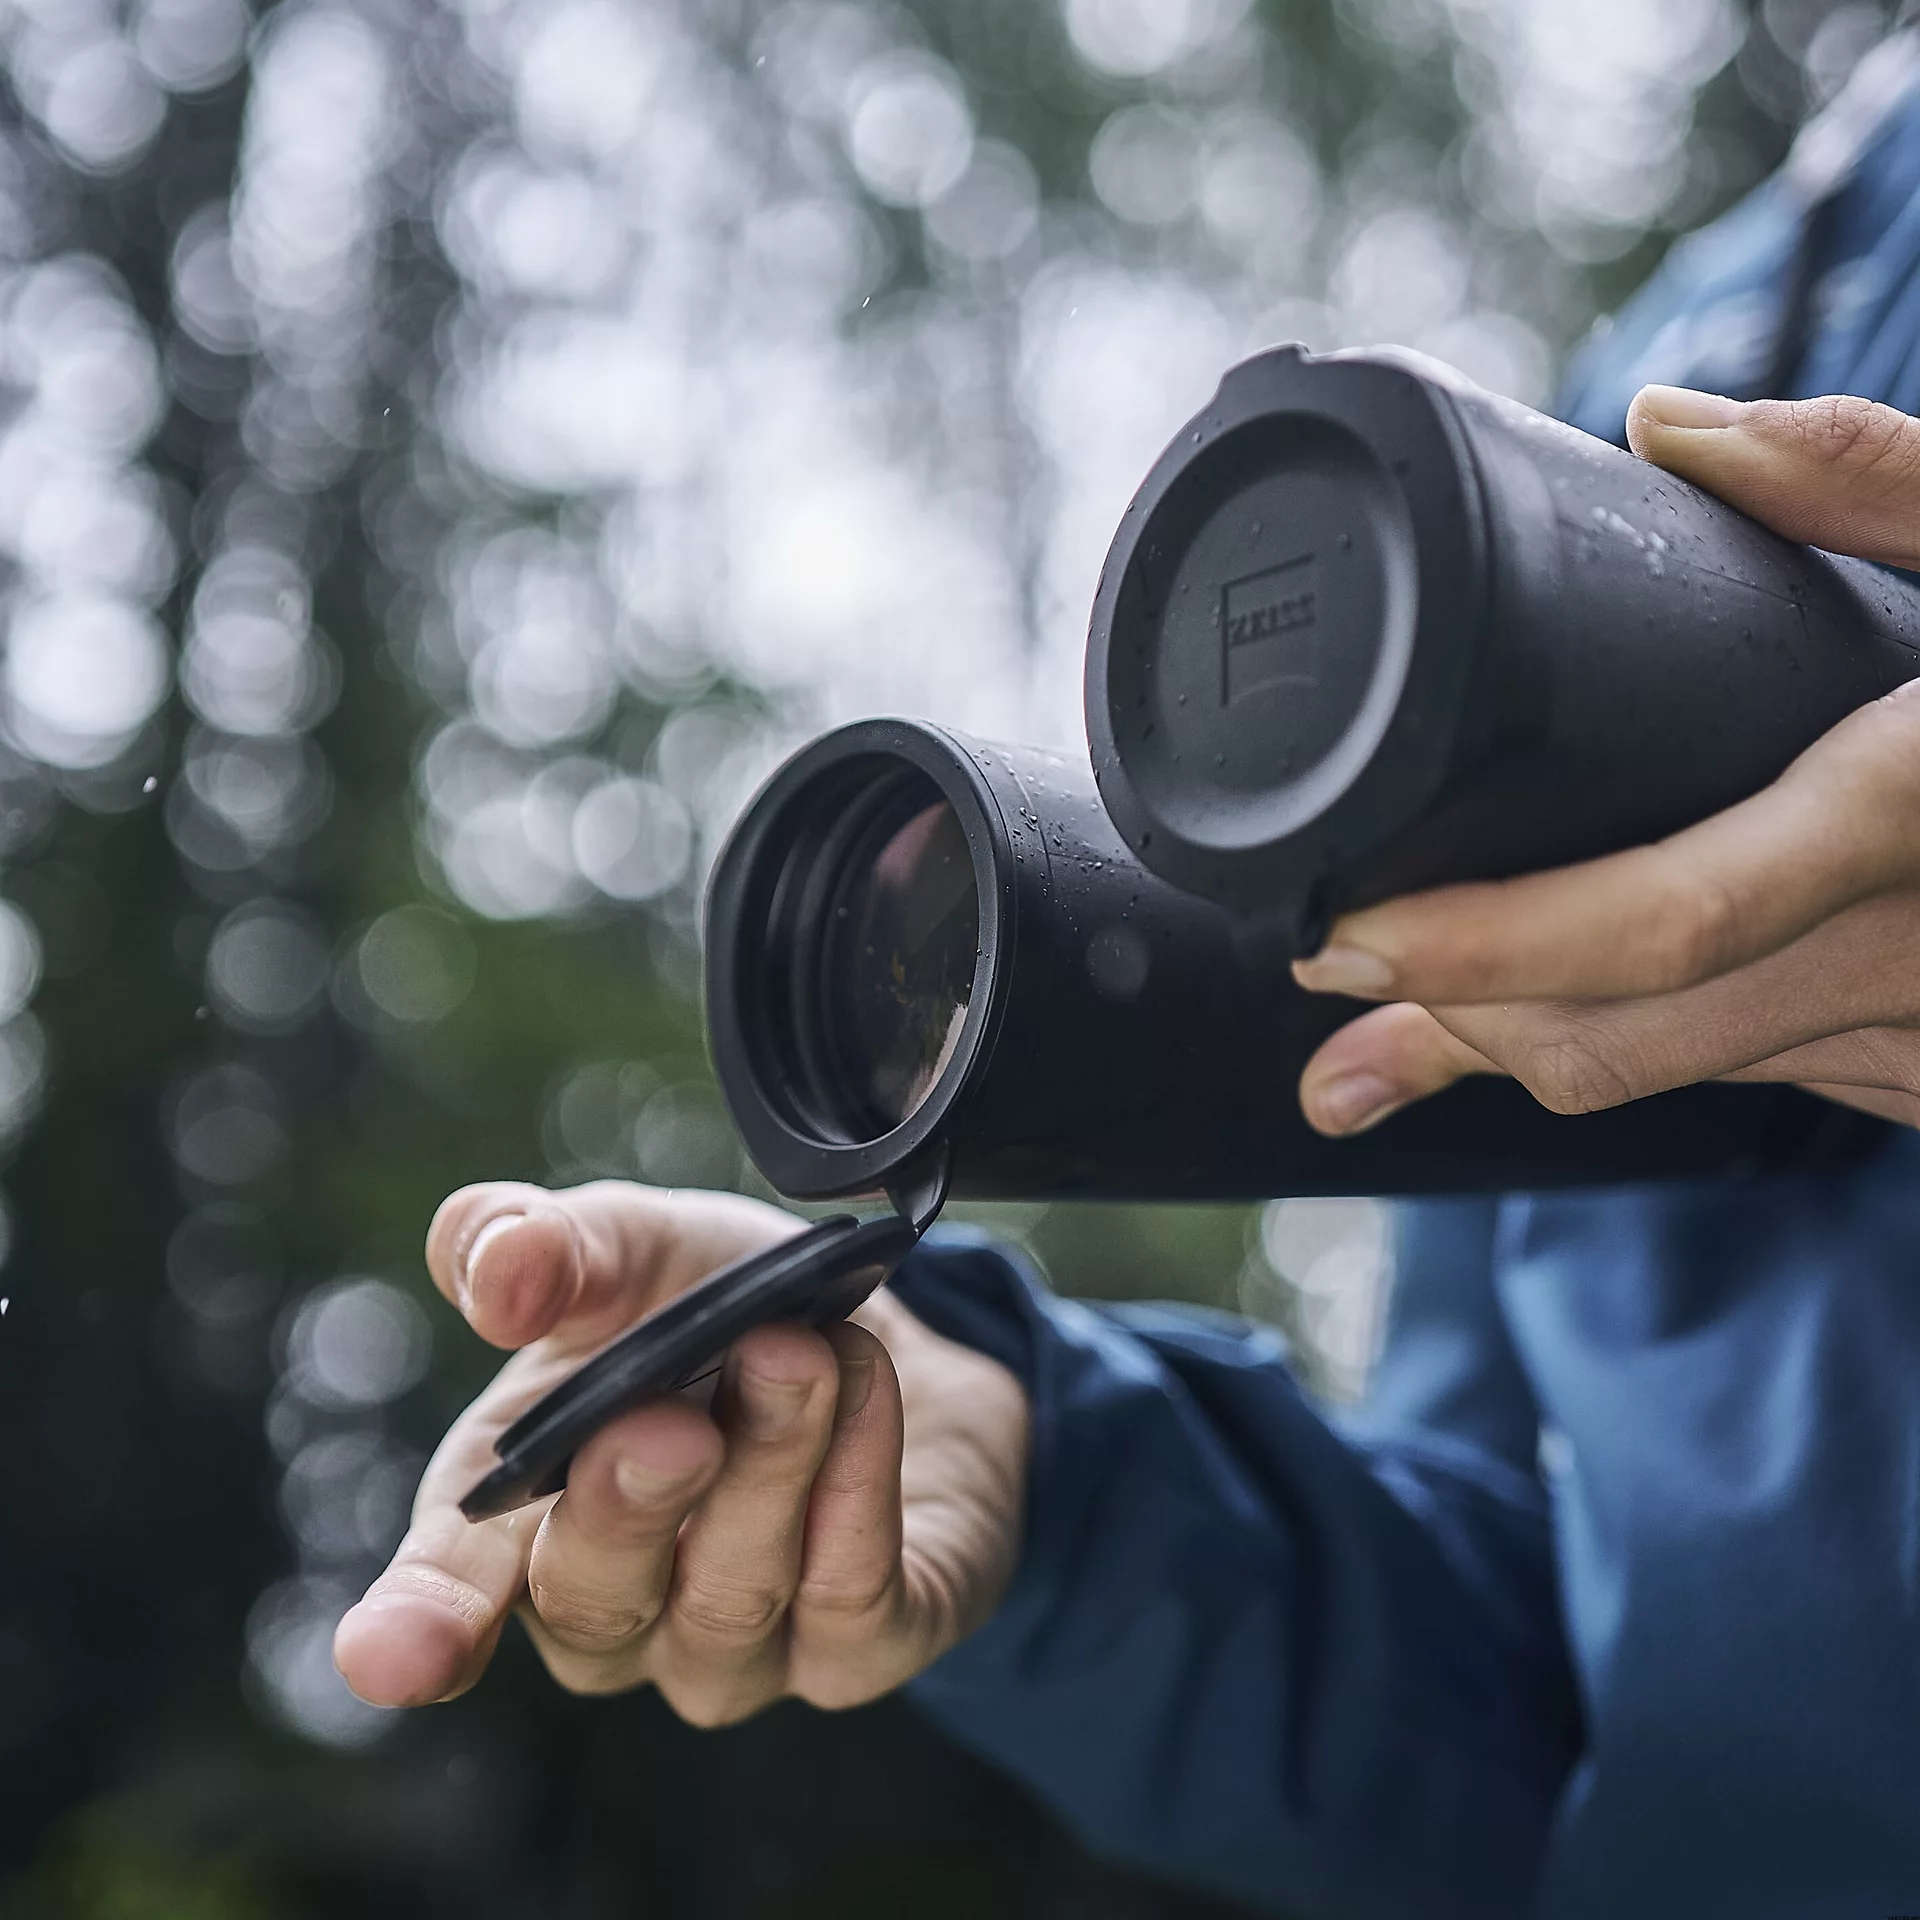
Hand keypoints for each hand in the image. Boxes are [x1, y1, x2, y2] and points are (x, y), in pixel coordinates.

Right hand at [334, 1180, 1028, 1723]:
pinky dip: (860, 1482)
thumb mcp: (618, 1243)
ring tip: (801, 1350)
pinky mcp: (860, 1649)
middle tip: (671, 1419)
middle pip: (595, 1606)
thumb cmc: (708, 1306)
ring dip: (770, 1460)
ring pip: (732, 1601)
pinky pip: (854, 1600)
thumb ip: (535, 1242)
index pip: (447, 1598)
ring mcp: (733, 1652)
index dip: (421, 1627)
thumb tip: (502, 1275)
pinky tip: (864, 1386)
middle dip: (628, 1508)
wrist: (875, 1323)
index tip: (392, 1656)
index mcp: (515, 1521)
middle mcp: (616, 1616)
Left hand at [1291, 387, 1919, 1135]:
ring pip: (1670, 1077)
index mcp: (1919, 818)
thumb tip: (1667, 428)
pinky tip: (1556, 1026)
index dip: (1475, 952)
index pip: (1655, 922)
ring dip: (1515, 1053)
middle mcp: (1916, 959)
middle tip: (1322, 985)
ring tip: (1370, 1048)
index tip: (1339, 936)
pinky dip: (1634, 1050)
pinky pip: (1744, 1081)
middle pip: (1621, 1032)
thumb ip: (1880, 480)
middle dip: (1450, 1021)